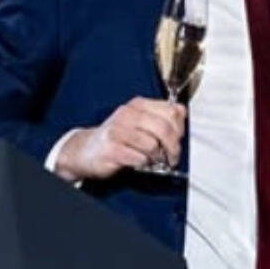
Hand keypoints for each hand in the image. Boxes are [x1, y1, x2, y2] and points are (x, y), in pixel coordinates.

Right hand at [55, 97, 185, 179]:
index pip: (171, 110)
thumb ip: (160, 117)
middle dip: (173, 147)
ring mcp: (118, 130)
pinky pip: (139, 158)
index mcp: (138, 105)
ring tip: (154, 160)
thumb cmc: (117, 137)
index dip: (180, 128)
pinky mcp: (112, 149)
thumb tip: (182, 114)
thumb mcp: (139, 121)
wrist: (86, 150)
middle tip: (172, 157)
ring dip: (158, 157)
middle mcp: (128, 114)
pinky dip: (144, 164)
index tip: (178, 139)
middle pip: (164, 128)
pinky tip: (140, 163)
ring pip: (153, 144)